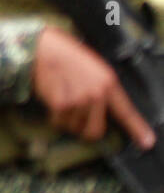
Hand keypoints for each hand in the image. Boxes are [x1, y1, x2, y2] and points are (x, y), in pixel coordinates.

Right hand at [32, 26, 154, 146]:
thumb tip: (103, 113)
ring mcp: (79, 100)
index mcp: (109, 84)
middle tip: (77, 118)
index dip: (137, 129)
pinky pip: (58, 121)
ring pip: (73, 127)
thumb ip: (103, 90)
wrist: (46, 50)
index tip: (147, 142)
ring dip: (66, 119)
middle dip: (84, 130)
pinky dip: (54, 115)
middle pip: (94, 131)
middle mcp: (97, 94)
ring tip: (62, 98)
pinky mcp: (61, 104)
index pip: (126, 112)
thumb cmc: (68, 58)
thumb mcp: (95, 70)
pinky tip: (53, 98)